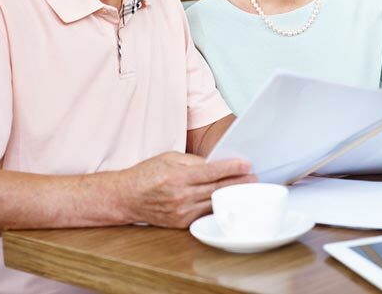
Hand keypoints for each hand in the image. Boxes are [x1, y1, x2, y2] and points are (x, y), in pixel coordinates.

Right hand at [119, 152, 254, 227]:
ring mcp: (180, 212)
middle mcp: (180, 195)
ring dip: (232, 195)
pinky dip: (217, 206)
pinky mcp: (180, 223)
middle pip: (217, 188)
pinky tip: (228, 201)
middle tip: (254, 177)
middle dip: (238, 182)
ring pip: (213, 202)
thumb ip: (194, 160)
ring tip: (246, 188)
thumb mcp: (169, 157)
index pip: (211, 172)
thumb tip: (216, 163)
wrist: (126, 197)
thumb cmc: (148, 173)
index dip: (232, 168)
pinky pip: (204, 213)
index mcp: (177, 176)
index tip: (247, 164)